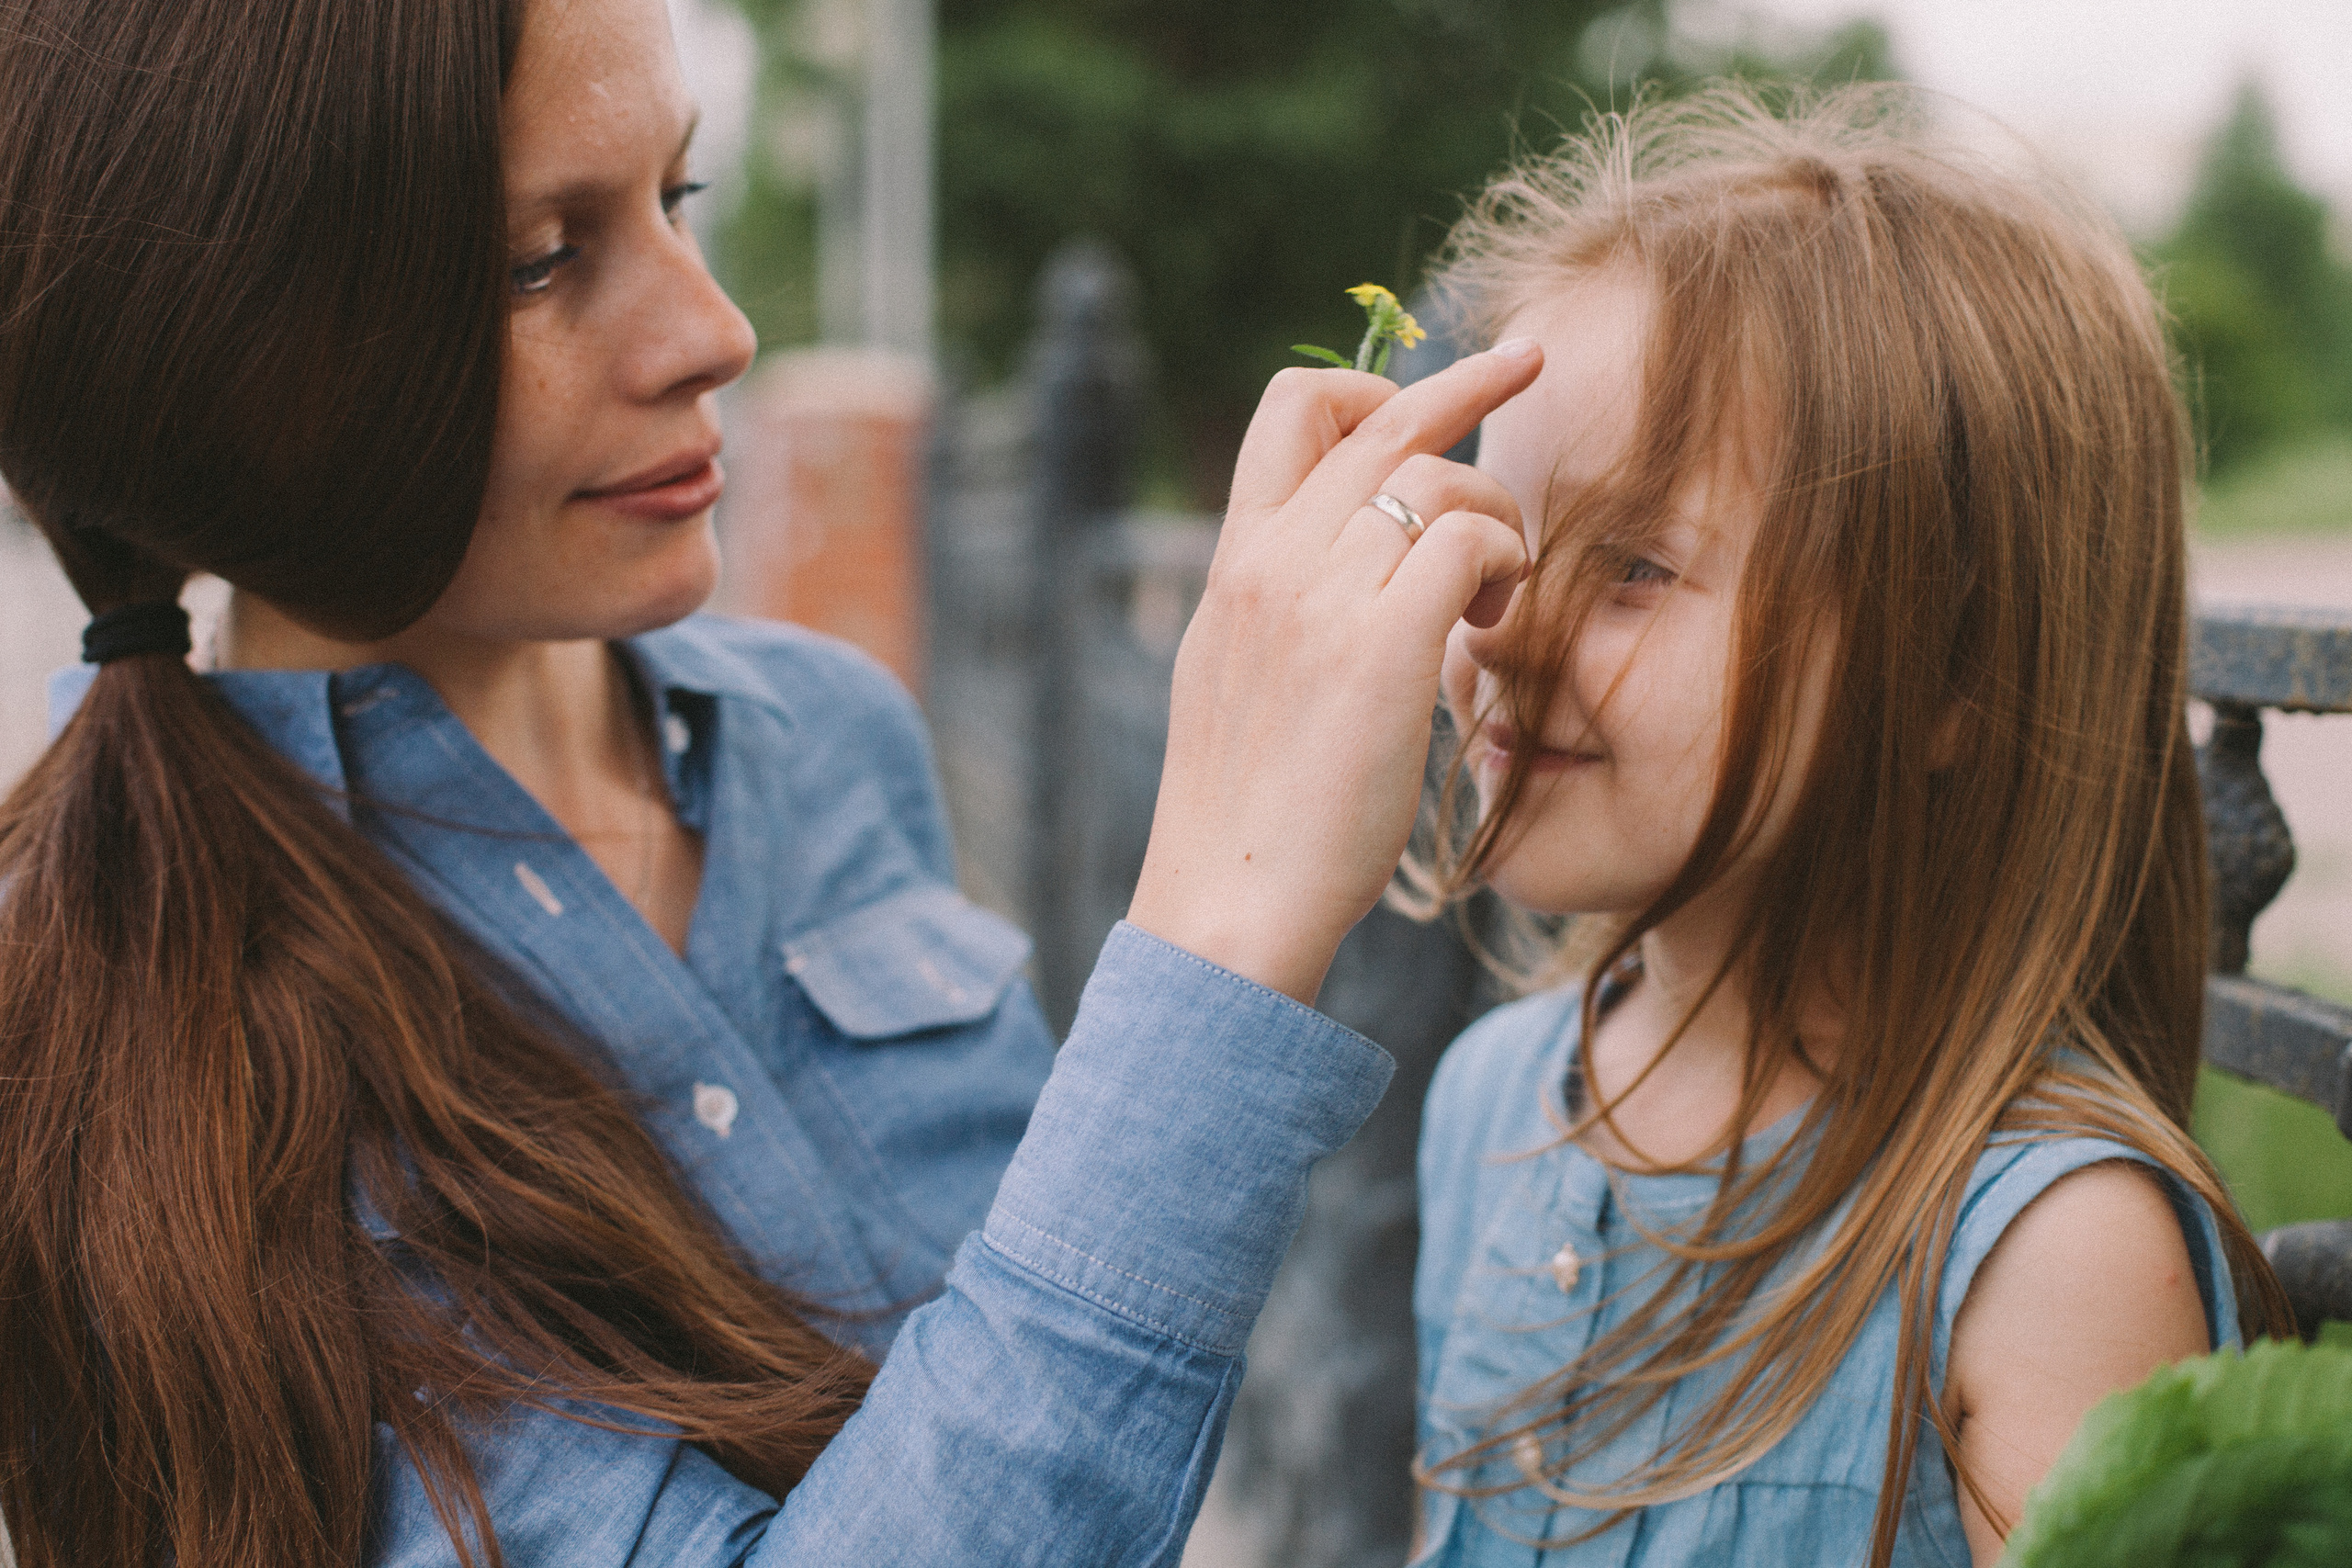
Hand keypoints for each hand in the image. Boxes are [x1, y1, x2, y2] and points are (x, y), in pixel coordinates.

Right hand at [1126, 340, 1541, 1002]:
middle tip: (1531, 361)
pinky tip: (1502, 624)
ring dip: (1497, 513)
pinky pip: (1469, 540)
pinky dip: (1507, 562)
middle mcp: (1269, 562)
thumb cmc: (1246, 822)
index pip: (1289, 411)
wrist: (1226, 909)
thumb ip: (1281, 614)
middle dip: (1467, 379)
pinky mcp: (1377, 647)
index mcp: (1233, 567)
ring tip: (1505, 591)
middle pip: (1376, 418)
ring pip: (1436, 474)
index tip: (1424, 396)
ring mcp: (1318, 598)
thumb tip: (1342, 580)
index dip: (1368, 385)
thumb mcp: (1237, 686)